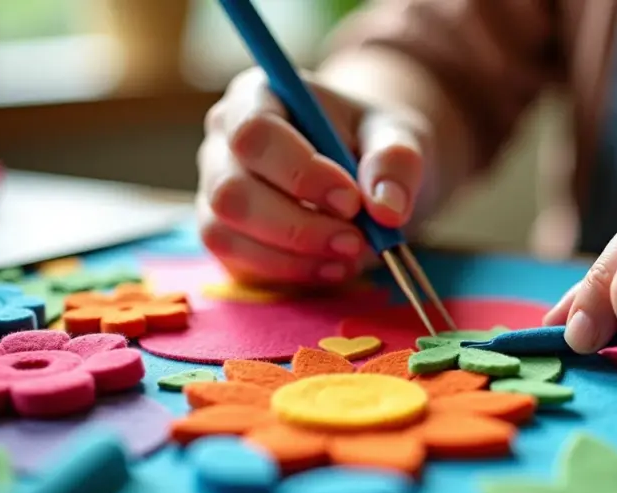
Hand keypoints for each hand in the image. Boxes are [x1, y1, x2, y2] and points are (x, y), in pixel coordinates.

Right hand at [196, 67, 429, 285]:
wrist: (366, 175)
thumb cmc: (374, 145)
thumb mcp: (400, 137)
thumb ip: (396, 161)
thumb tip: (385, 208)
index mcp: (258, 96)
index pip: (255, 133)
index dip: (300, 173)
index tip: (352, 200)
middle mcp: (224, 141)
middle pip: (231, 191)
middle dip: (298, 227)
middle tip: (358, 240)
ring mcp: (217, 190)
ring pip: (226, 233)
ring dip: (294, 256)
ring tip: (351, 254)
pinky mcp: (225, 234)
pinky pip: (238, 262)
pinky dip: (290, 272)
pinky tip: (333, 266)